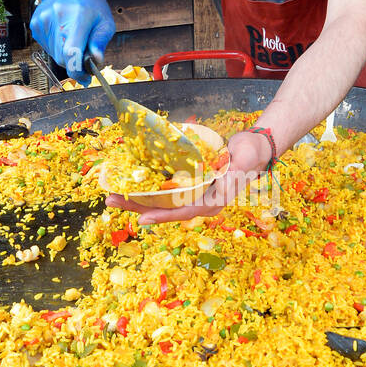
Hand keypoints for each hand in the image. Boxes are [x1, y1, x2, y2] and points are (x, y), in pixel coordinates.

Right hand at [30, 0, 115, 83]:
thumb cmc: (92, 5)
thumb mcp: (105, 23)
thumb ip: (100, 42)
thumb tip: (96, 61)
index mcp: (76, 17)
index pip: (71, 53)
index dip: (78, 71)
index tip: (85, 78)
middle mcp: (56, 18)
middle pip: (62, 58)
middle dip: (75, 63)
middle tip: (85, 56)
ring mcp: (42, 21)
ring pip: (54, 54)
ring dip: (66, 54)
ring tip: (74, 38)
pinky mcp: (35, 24)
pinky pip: (47, 47)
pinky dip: (57, 47)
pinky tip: (63, 34)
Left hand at [105, 130, 271, 225]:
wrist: (255, 147)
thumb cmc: (251, 154)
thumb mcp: (246, 161)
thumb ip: (235, 175)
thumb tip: (222, 188)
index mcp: (213, 200)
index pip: (184, 212)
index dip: (163, 216)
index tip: (142, 219)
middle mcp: (200, 200)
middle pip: (165, 209)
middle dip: (137, 207)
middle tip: (111, 200)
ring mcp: (193, 193)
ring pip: (161, 201)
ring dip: (136, 199)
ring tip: (111, 195)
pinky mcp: (188, 184)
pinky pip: (164, 190)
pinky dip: (146, 187)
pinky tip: (128, 183)